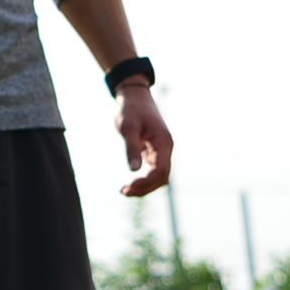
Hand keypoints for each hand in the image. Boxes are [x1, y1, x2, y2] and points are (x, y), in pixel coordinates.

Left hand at [116, 80, 172, 196]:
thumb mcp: (128, 127)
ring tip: (125, 191)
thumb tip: (134, 170)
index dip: (147, 182)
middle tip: (124, 192)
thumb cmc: (131, 109)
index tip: (129, 186)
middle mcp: (166, 148)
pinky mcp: (154, 151)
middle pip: (162, 177)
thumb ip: (131, 148)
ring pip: (159, 176)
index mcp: (163, 142)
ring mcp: (161, 150)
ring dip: (145, 186)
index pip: (161, 170)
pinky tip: (130, 184)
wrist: (135, 96)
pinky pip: (153, 171)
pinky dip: (144, 180)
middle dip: (145, 188)